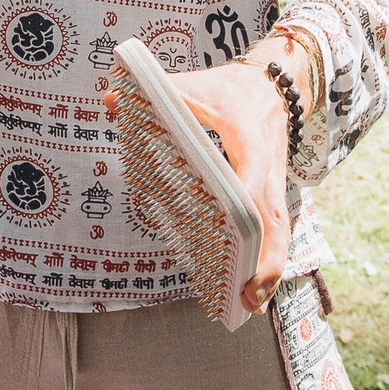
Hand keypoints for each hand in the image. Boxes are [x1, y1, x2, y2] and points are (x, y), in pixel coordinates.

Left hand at [109, 43, 304, 316]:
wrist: (275, 85)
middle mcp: (267, 163)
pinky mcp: (273, 193)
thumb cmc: (227, 90)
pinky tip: (254, 291)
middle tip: (247, 291)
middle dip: (264, 255)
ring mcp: (274, 181)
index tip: (233, 216)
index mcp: (247, 133)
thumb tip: (109, 101)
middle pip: (273, 213)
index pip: (251, 163)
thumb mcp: (193, 85)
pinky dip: (267, 260)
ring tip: (251, 304)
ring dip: (269, 268)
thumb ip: (154, 94)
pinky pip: (275, 231)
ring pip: (279, 230)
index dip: (244, 189)